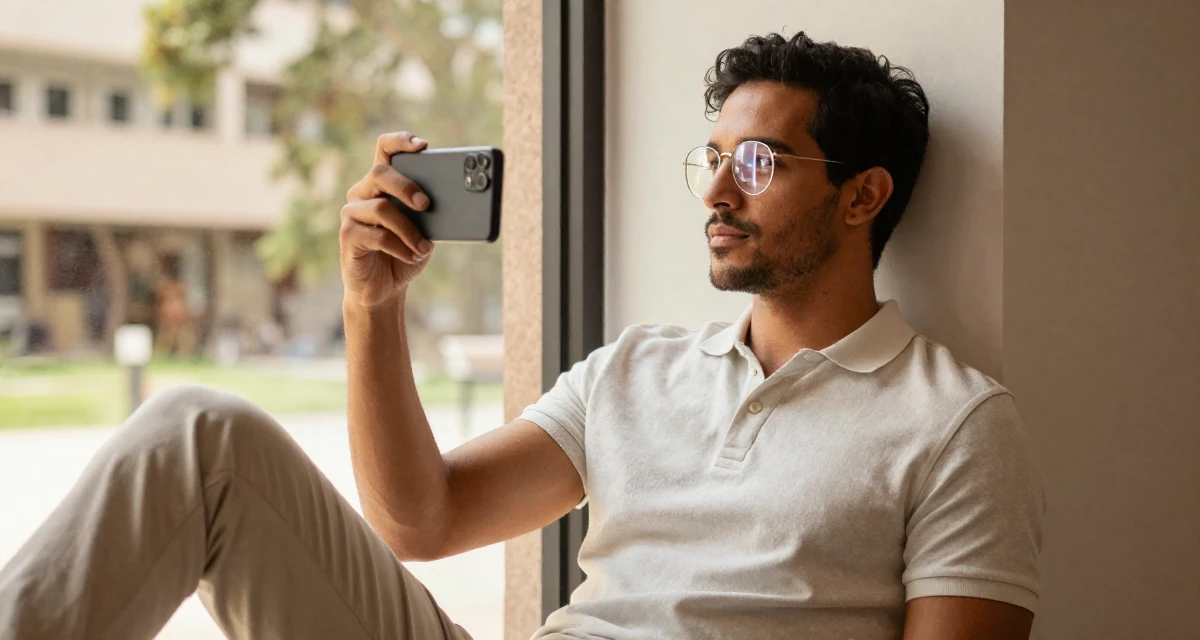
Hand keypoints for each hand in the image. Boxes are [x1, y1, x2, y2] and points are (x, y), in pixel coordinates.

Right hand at [340, 132, 433, 308]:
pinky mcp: (348, 235)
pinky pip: (377, 236)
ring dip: (409, 229)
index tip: (423, 146)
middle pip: (380, 172)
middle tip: (427, 204)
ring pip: (381, 208)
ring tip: (425, 247)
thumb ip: (429, 213)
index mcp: (382, 183)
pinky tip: (413, 256)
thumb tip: (452, 201)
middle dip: (407, 186)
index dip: (401, 141)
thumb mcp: (424, 230)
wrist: (386, 287)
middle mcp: (363, 192)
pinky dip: (400, 247)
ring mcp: (352, 212)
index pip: (385, 149)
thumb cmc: (406, 252)